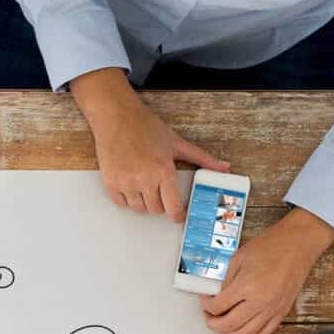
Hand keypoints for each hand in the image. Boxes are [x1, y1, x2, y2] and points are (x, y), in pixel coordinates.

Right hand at [72, 69, 229, 219]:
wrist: (117, 117)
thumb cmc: (145, 126)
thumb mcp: (177, 142)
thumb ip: (202, 158)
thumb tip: (223, 167)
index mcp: (163, 171)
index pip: (172, 207)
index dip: (178, 215)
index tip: (179, 215)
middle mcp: (144, 179)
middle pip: (156, 210)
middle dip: (161, 205)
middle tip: (161, 192)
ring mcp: (126, 182)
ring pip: (138, 210)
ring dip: (145, 203)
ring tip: (146, 187)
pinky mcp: (111, 182)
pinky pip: (121, 204)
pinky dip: (128, 200)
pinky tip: (132, 187)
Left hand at [202, 208, 333, 333]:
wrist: (298, 243)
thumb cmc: (273, 245)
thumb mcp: (239, 258)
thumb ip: (226, 280)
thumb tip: (217, 296)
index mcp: (246, 286)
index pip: (218, 306)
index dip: (206, 306)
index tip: (205, 301)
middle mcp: (260, 301)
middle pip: (229, 325)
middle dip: (213, 323)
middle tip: (209, 317)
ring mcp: (273, 309)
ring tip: (221, 328)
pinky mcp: (282, 311)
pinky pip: (264, 333)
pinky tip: (242, 331)